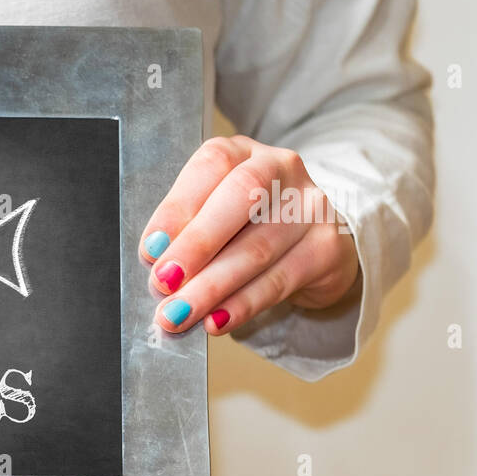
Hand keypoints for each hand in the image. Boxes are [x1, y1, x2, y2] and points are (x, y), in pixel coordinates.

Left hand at [139, 136, 359, 334]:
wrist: (310, 247)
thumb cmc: (245, 227)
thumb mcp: (212, 214)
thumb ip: (185, 229)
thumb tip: (156, 261)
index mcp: (242, 153)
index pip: (212, 165)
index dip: (178, 208)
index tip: (150, 249)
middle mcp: (281, 168)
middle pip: (240, 199)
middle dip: (196, 245)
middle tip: (163, 282)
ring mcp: (310, 207)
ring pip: (256, 249)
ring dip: (210, 288)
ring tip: (177, 314)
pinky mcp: (325, 248)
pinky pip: (278, 281)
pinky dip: (241, 305)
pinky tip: (215, 322)